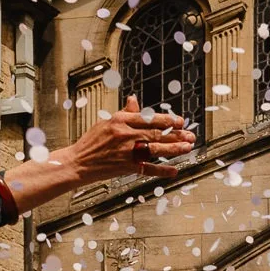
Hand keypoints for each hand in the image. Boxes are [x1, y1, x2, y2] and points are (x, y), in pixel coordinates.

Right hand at [1, 95, 196, 211]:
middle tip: (190, 135)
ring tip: (188, 147)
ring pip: (155, 149)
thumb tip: (134, 100)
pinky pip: (148, 169)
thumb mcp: (107, 122)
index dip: (167, 120)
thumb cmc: (92, 141)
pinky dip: (162, 170)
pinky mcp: (126, 167)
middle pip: (156, 133)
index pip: (149, 118)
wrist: (78, 162)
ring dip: (174, 149)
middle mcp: (125, 135)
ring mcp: (126, 152)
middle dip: (176, 134)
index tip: (180, 121)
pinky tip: (174, 170)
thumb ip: (125, 113)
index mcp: (120, 121)